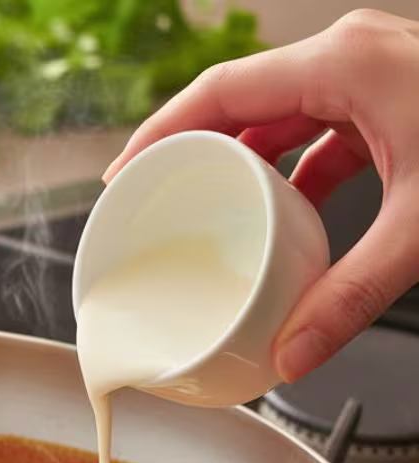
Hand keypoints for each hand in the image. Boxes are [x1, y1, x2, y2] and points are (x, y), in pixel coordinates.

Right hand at [102, 9, 418, 382]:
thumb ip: (353, 293)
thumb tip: (292, 353)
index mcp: (342, 67)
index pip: (218, 92)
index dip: (157, 136)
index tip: (120, 180)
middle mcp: (352, 60)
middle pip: (240, 101)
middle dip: (189, 153)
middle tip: (151, 204)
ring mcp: (375, 76)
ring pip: (278, 114)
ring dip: (238, 161)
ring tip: (203, 211)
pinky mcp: (394, 101)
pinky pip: (318, 130)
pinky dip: (290, 169)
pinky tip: (282, 211)